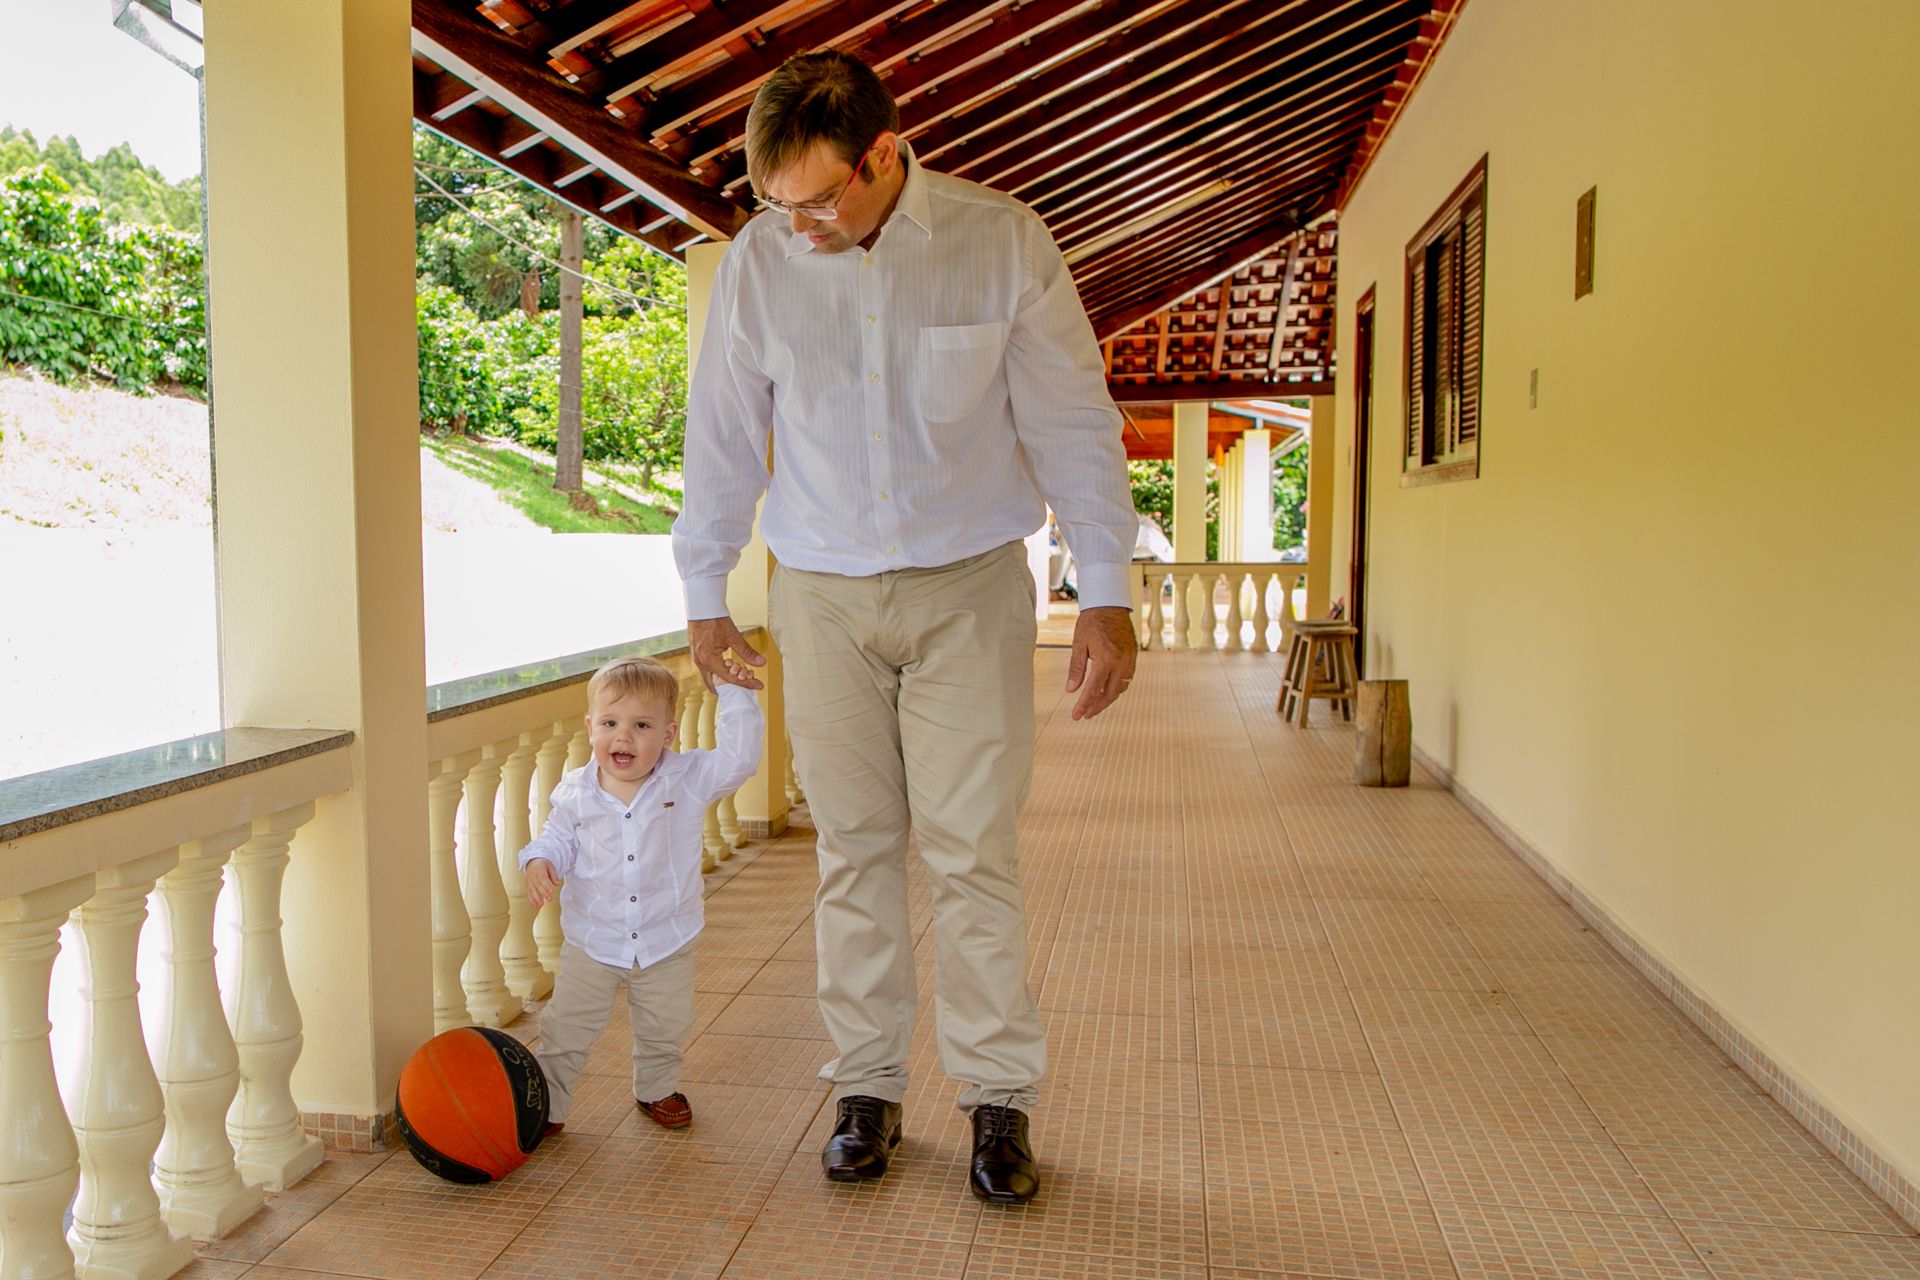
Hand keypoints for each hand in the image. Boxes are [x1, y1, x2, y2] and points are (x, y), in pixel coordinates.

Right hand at [524, 859, 559, 908]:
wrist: (532, 862)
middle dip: (543, 893)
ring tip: (541, 905)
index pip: (542, 878)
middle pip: (538, 885)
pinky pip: (528, 893)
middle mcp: (532, 876)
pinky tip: (535, 905)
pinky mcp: (527, 885)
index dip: (546, 885)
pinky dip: (531, 899)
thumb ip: (554, 875)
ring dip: (536, 898)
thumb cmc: (542, 865)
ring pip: (532, 890)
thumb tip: (557, 883)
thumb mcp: (550, 866)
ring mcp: (529, 881)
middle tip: (549, 899)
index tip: (550, 891)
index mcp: (539, 870)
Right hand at [689, 615, 765, 689]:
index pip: (731, 678)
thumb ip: (747, 652)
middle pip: (715, 685)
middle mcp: (700, 663)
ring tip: (739, 677)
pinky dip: (718, 673)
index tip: (758, 685)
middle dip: (730, 688)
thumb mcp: (733, 637)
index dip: (747, 683)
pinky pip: (707, 670)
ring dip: (724, 680)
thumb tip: (760, 663)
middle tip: (745, 687)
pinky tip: (728, 668)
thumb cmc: (714, 620)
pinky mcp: (697, 655)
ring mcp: (697, 659)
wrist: (701, 608)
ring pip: (710, 678)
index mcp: (709, 660)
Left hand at [1065, 606, 1136, 720]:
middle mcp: (1121, 662)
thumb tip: (1071, 690)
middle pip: (1110, 693)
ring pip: (1120, 688)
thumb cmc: (1091, 622)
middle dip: (1097, 706)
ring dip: (1108, 698)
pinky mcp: (1133, 656)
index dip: (1084, 705)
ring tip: (1094, 704)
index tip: (1077, 716)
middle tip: (1086, 714)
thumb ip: (1076, 668)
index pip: (1093, 689)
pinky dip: (1117, 687)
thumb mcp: (1079, 644)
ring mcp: (1130, 660)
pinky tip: (1107, 689)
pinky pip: (1127, 678)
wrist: (1110, 605)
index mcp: (1105, 659)